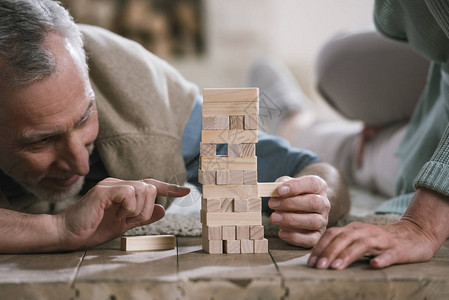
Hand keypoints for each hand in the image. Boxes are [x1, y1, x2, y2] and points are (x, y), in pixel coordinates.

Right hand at [56, 177, 189, 249]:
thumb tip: (162, 209)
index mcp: (123, 190)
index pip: (151, 185)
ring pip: (143, 189)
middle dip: (146, 208)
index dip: (169, 188)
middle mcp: (118, 183)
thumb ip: (142, 217)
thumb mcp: (123, 225)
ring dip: (138, 209)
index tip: (186, 191)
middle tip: (129, 218)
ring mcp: (111, 185)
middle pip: (151, 187)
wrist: (68, 234)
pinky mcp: (104, 191)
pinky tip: (117, 213)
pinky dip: (129, 206)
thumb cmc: (93, 229)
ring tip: (120, 217)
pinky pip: (130, 193)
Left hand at [268, 175, 329, 247]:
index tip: (280, 190)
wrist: (297, 210)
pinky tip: (281, 232)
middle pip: (314, 203)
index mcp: (319, 187)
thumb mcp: (286, 186)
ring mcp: (322, 221)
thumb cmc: (291, 196)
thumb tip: (276, 189)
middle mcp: (324, 204)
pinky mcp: (317, 236)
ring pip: (313, 221)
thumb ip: (282, 184)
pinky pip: (310, 239)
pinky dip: (295, 237)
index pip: (313, 184)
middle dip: (291, 204)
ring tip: (274, 218)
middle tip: (272, 204)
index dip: (296, 187)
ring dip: (291, 220)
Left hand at [308, 188, 448, 268]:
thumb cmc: (381, 240)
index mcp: (354, 229)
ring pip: (362, 245)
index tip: (310, 262)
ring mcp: (382, 240)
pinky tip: (374, 265)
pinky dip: (381, 259)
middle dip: (329, 252)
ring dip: (347, 255)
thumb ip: (342, 245)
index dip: (320, 247)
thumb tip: (319, 258)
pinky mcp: (398, 250)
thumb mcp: (359, 239)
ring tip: (336, 267)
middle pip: (343, 239)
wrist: (415, 234)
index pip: (332, 234)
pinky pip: (389, 254)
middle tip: (318, 267)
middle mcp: (365, 231)